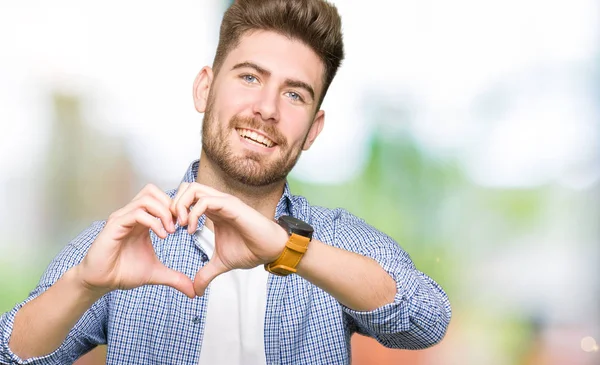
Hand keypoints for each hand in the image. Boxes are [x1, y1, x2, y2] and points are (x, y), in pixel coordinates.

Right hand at [76, 184, 195, 297]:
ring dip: (164, 212)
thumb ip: (175, 278)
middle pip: (153, 191)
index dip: (176, 208)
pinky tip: (161, 236)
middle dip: (172, 205)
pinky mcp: (114, 225)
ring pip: (147, 199)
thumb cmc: (123, 272)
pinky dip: (153, 221)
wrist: (101, 282)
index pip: (160, 198)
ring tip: (171, 231)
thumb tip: (193, 291)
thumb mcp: (156, 273)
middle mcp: (132, 215)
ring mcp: (122, 218)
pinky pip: (137, 213)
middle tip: (181, 224)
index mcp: (142, 220)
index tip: (186, 225)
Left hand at [170, 182, 287, 295]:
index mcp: (213, 210)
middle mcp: (217, 202)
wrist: (271, 250)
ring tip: (181, 226)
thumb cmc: (251, 250)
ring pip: (193, 188)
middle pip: (186, 187)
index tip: (171, 230)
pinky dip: (193, 213)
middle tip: (172, 226)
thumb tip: (195, 291)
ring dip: (181, 205)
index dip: (174, 211)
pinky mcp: (231, 205)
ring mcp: (224, 201)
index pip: (186, 197)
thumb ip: (205, 274)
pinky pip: (206, 200)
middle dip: (173, 204)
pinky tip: (192, 230)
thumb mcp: (221, 263)